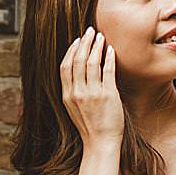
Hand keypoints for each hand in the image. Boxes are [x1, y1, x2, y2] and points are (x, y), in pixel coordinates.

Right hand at [60, 27, 123, 148]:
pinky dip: (108, 58)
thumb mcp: (73, 108)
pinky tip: (110, 50)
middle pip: (78, 60)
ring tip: (101, 37)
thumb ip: (73, 90)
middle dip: (84, 42)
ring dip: (96, 46)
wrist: (101, 143)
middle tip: (90, 31)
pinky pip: (107, 71)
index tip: (78, 40)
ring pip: (92, 62)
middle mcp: (77, 93)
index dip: (71, 50)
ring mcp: (92, 94)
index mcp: (67, 95)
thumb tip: (76, 71)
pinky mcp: (108, 95)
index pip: (65, 66)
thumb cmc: (90, 126)